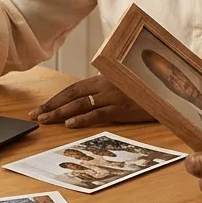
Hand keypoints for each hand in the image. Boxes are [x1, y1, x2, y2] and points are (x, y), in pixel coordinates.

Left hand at [28, 75, 154, 127]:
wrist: (166, 91)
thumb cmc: (144, 87)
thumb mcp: (123, 83)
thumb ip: (106, 86)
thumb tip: (91, 91)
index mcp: (103, 78)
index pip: (74, 88)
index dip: (56, 97)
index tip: (42, 107)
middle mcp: (104, 85)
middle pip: (72, 95)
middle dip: (51, 105)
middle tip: (35, 115)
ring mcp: (112, 97)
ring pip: (80, 104)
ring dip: (60, 113)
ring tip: (45, 120)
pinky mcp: (122, 109)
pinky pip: (97, 114)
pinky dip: (82, 119)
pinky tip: (69, 125)